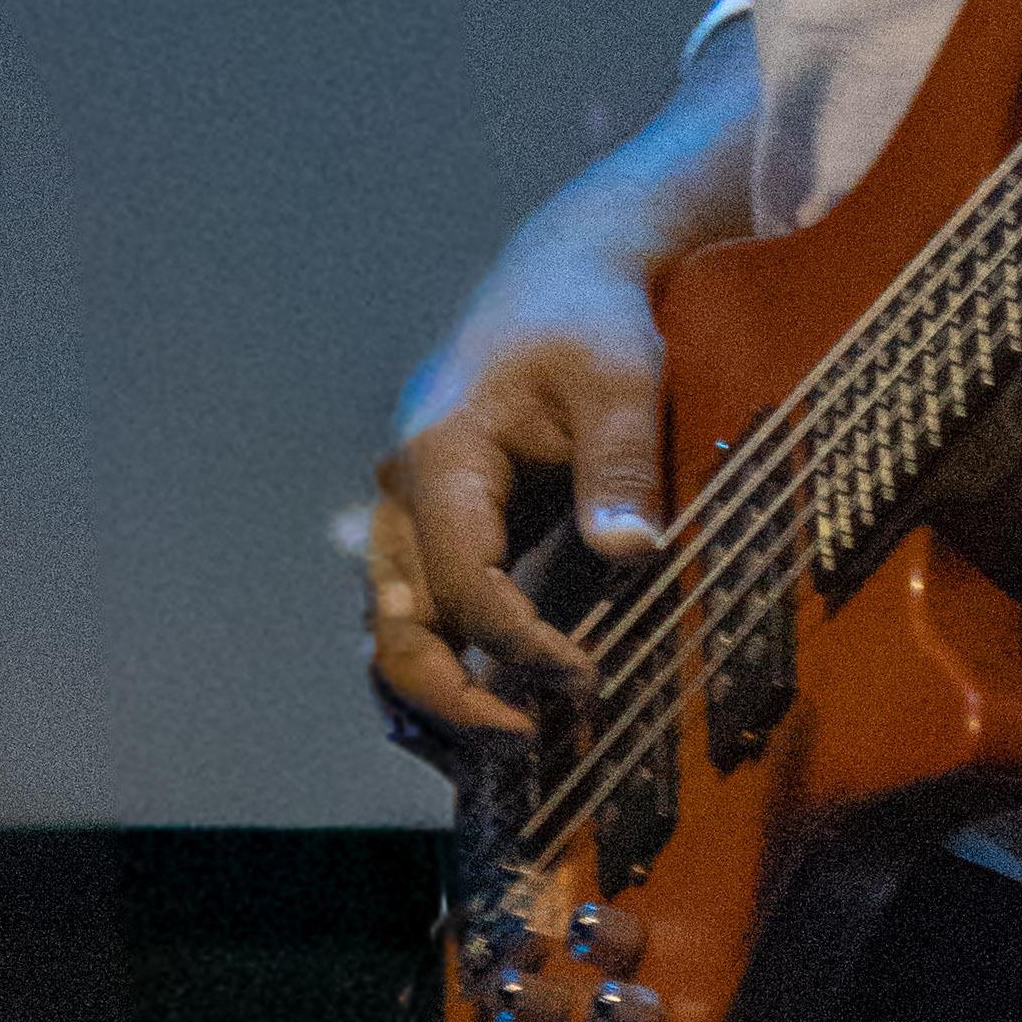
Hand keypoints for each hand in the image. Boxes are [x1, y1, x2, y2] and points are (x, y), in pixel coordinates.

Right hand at [367, 255, 672, 749]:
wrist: (564, 272)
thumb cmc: (592, 317)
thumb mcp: (620, 373)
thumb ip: (620, 464)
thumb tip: (630, 557)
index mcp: (439, 455)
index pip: (462, 582)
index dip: (518, 642)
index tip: (586, 676)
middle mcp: (404, 494)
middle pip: (396, 625)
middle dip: (453, 697)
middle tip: (531, 738)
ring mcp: (411, 516)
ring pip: (391, 632)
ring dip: (435, 699)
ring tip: (506, 749)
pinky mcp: (438, 531)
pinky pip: (417, 617)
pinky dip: (441, 671)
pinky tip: (487, 717)